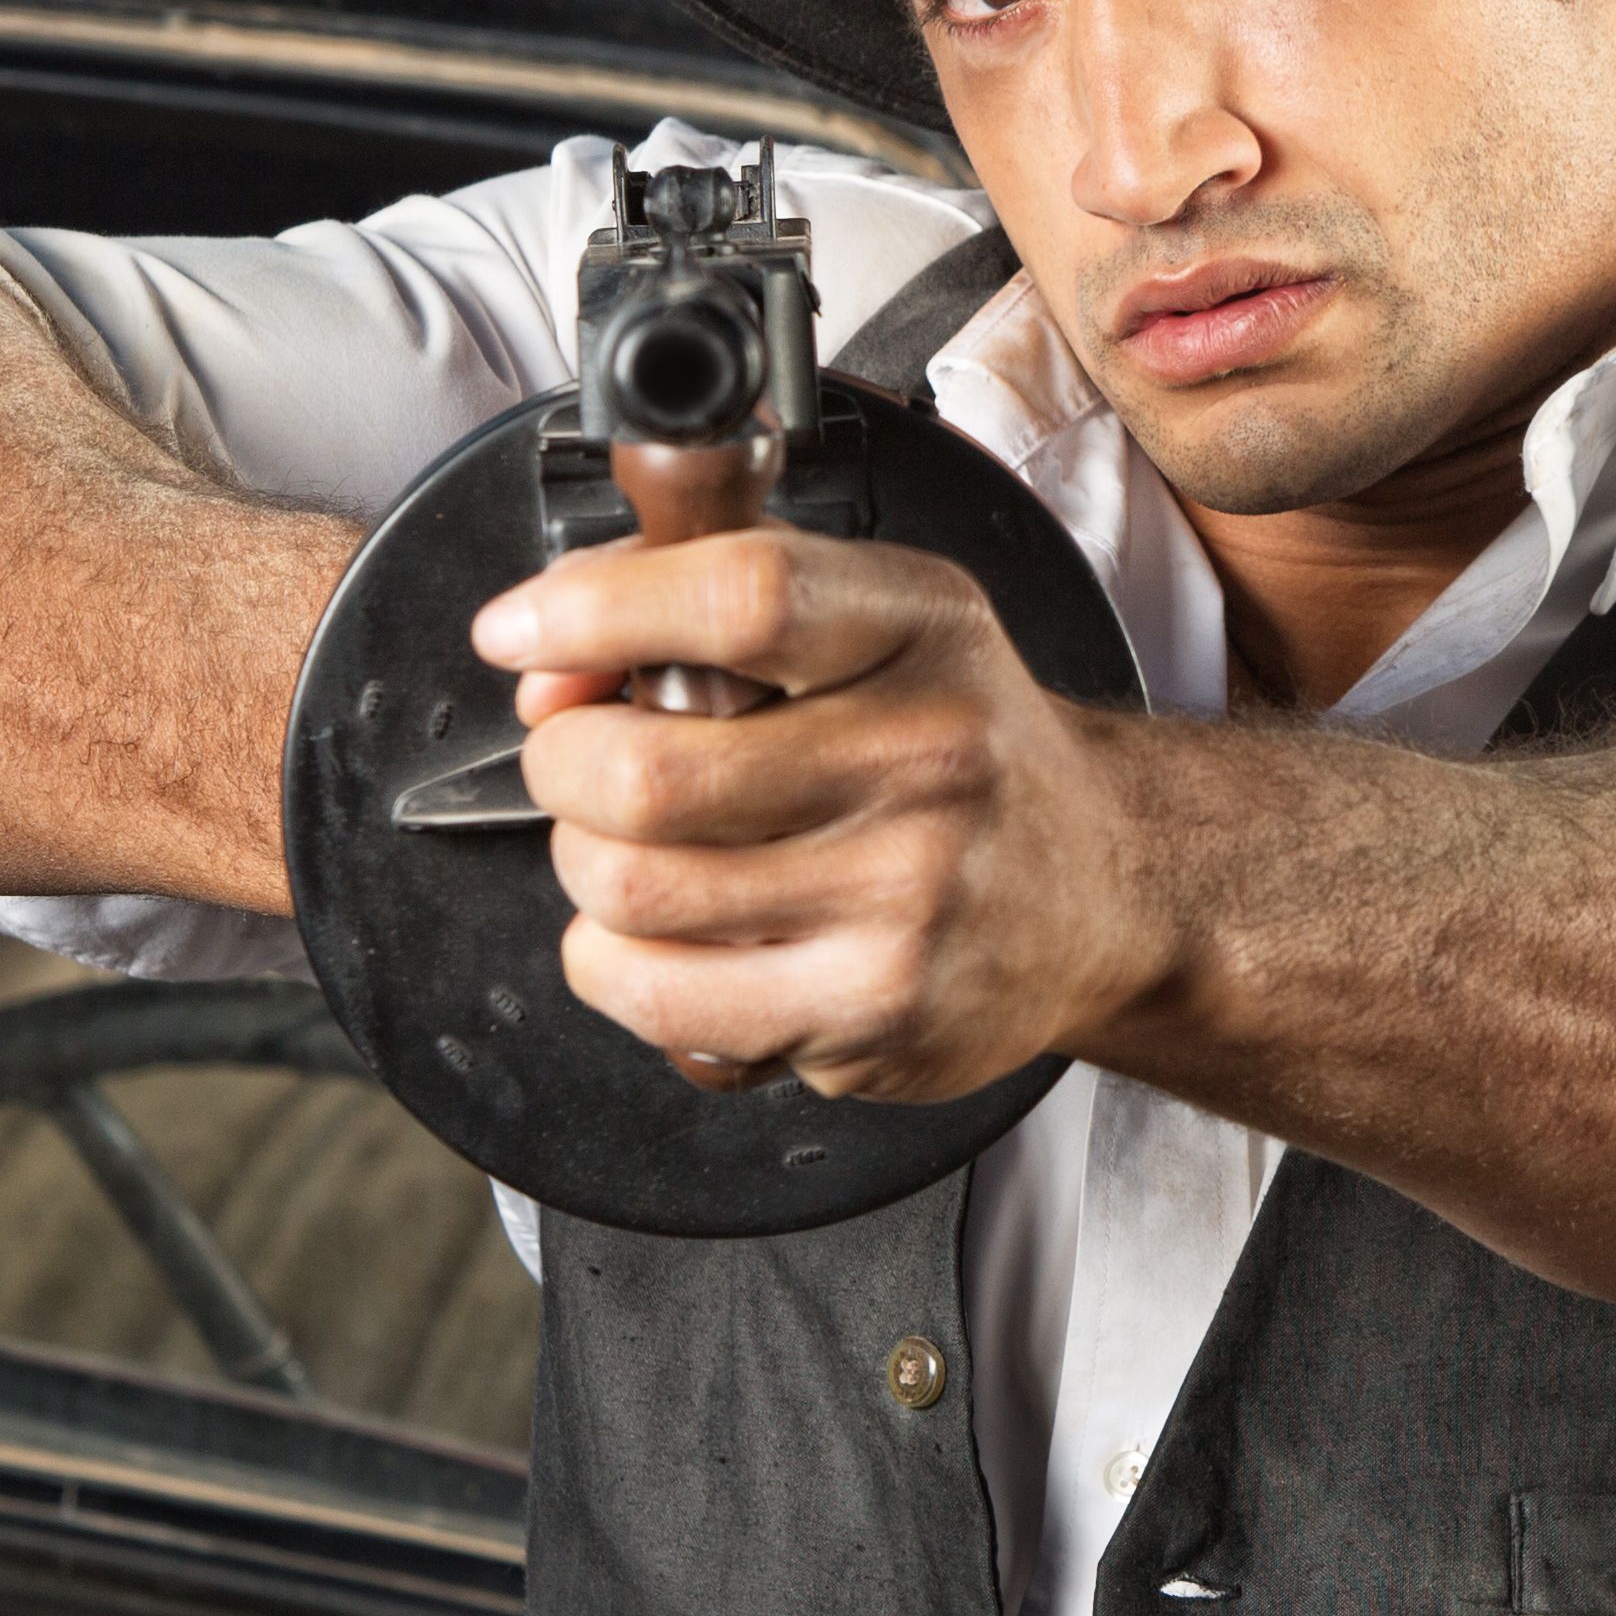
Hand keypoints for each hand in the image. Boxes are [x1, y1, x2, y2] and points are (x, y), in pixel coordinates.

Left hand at [474, 528, 1166, 1101]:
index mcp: (922, 635)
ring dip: (589, 868)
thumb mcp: (875, 618)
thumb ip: (704, 597)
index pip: (740, 598)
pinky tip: (674, 938)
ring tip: (640, 852)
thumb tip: (542, 653)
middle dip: (565, 764)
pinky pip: (655, 997)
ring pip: (627, 892)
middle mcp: (927, 765)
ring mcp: (904, 903)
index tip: (516, 632)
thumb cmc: (957, 744)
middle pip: (647, 773)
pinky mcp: (872, 1019)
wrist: (1099, 886)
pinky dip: (619, 964)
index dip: (593, 612)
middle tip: (589, 763)